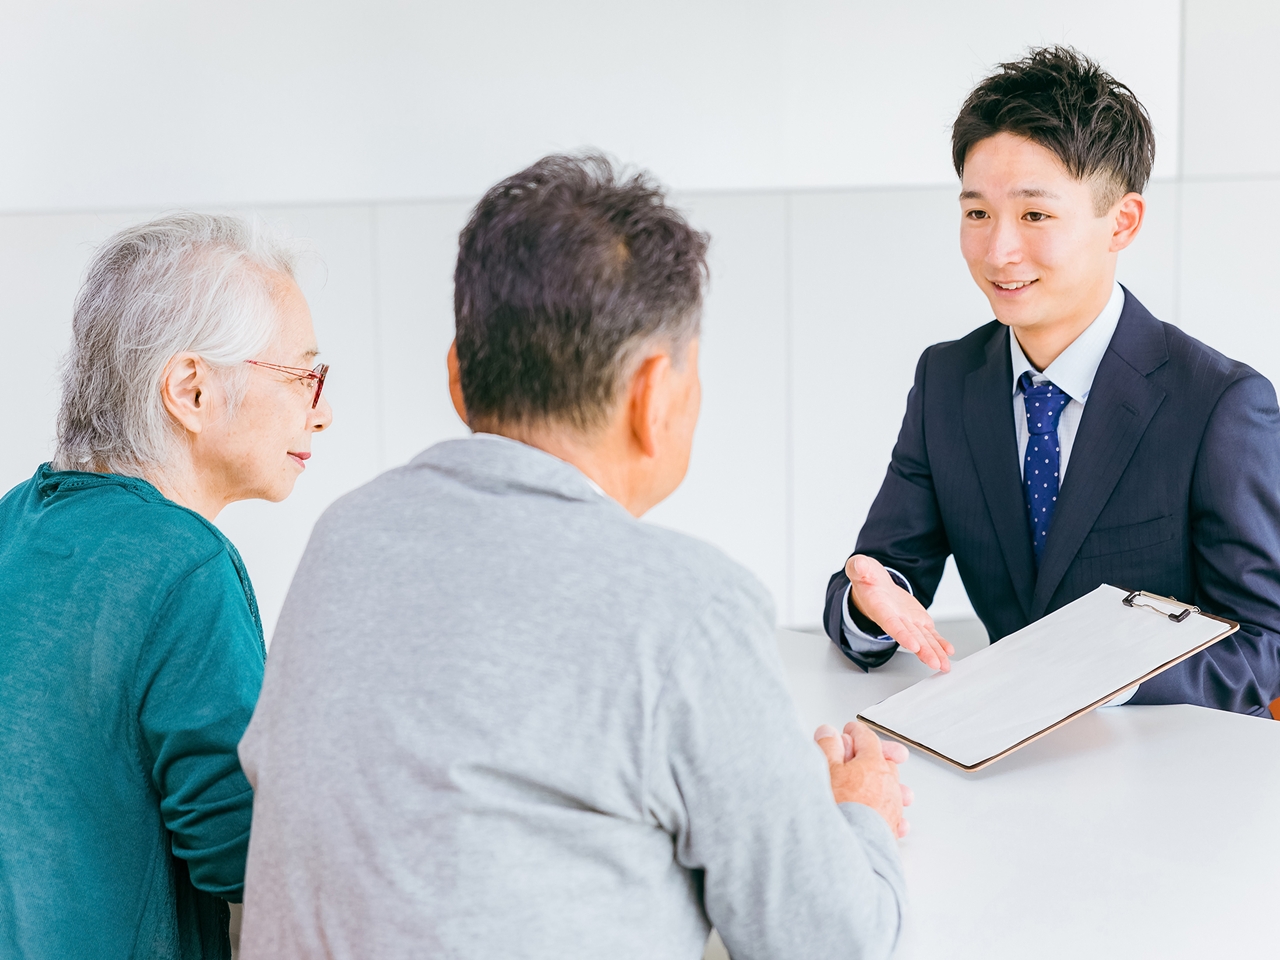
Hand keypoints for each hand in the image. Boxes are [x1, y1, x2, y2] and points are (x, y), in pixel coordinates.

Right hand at [814, 721, 911, 837]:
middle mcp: (888, 781)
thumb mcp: (826, 769)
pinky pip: (893, 812)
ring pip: (892, 786)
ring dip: (882, 782)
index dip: (855, 732)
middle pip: (883, 761)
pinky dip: (887, 809)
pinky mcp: (892, 825)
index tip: (849, 731)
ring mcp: (892, 804)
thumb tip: (829, 732)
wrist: (852, 843)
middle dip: (871, 755)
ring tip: (871, 783)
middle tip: (859, 753)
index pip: (867, 738)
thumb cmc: (839, 807)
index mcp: (873, 763)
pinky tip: (879, 811)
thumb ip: (828, 746)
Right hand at [846, 554, 953, 671]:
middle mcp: (895, 619)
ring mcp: (908, 622)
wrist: (874, 588)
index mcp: (880, 608)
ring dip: (934, 653)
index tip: (913, 646)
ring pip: (923, 639)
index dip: (902, 635)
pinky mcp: (918, 621)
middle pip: (911, 638)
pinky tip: (948, 652)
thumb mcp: (859, 568)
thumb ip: (859, 567)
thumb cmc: (867, 580)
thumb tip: (859, 565)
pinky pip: (930, 634)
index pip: (891, 624)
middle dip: (924, 652)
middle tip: (935, 663)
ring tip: (944, 665)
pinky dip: (939, 643)